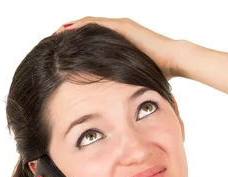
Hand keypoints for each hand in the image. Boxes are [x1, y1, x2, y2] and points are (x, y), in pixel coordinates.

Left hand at [54, 17, 182, 79]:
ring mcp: (121, 26)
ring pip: (89, 24)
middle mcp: (119, 31)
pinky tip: (66, 30)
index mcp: (121, 43)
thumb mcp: (135, 77)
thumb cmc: (160, 73)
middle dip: (71, 35)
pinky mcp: (122, 26)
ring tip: (55, 34)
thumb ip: (123, 82)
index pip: (94, 41)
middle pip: (88, 30)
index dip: (78, 45)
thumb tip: (116, 102)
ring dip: (71, 28)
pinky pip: (95, 23)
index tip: (63, 53)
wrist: (174, 60)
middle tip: (53, 41)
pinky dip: (79, 25)